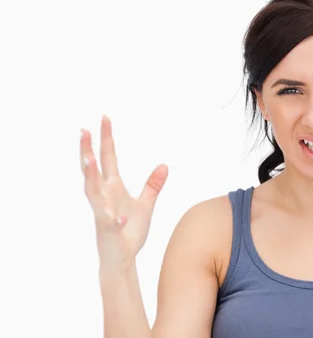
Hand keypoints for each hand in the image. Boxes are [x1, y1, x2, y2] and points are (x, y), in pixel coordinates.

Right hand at [80, 115, 168, 270]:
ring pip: (92, 192)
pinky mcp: (108, 231)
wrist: (122, 259)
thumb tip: (164, 165)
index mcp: (112, 188)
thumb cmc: (129, 232)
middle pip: (93, 169)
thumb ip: (153, 186)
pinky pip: (110, 223)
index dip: (106, 139)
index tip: (104, 118)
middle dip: (88, 150)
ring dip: (90, 175)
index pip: (108, 158)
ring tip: (88, 159)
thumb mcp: (146, 205)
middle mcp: (104, 197)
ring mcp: (103, 213)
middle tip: (84, 129)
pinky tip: (118, 217)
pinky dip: (114, 219)